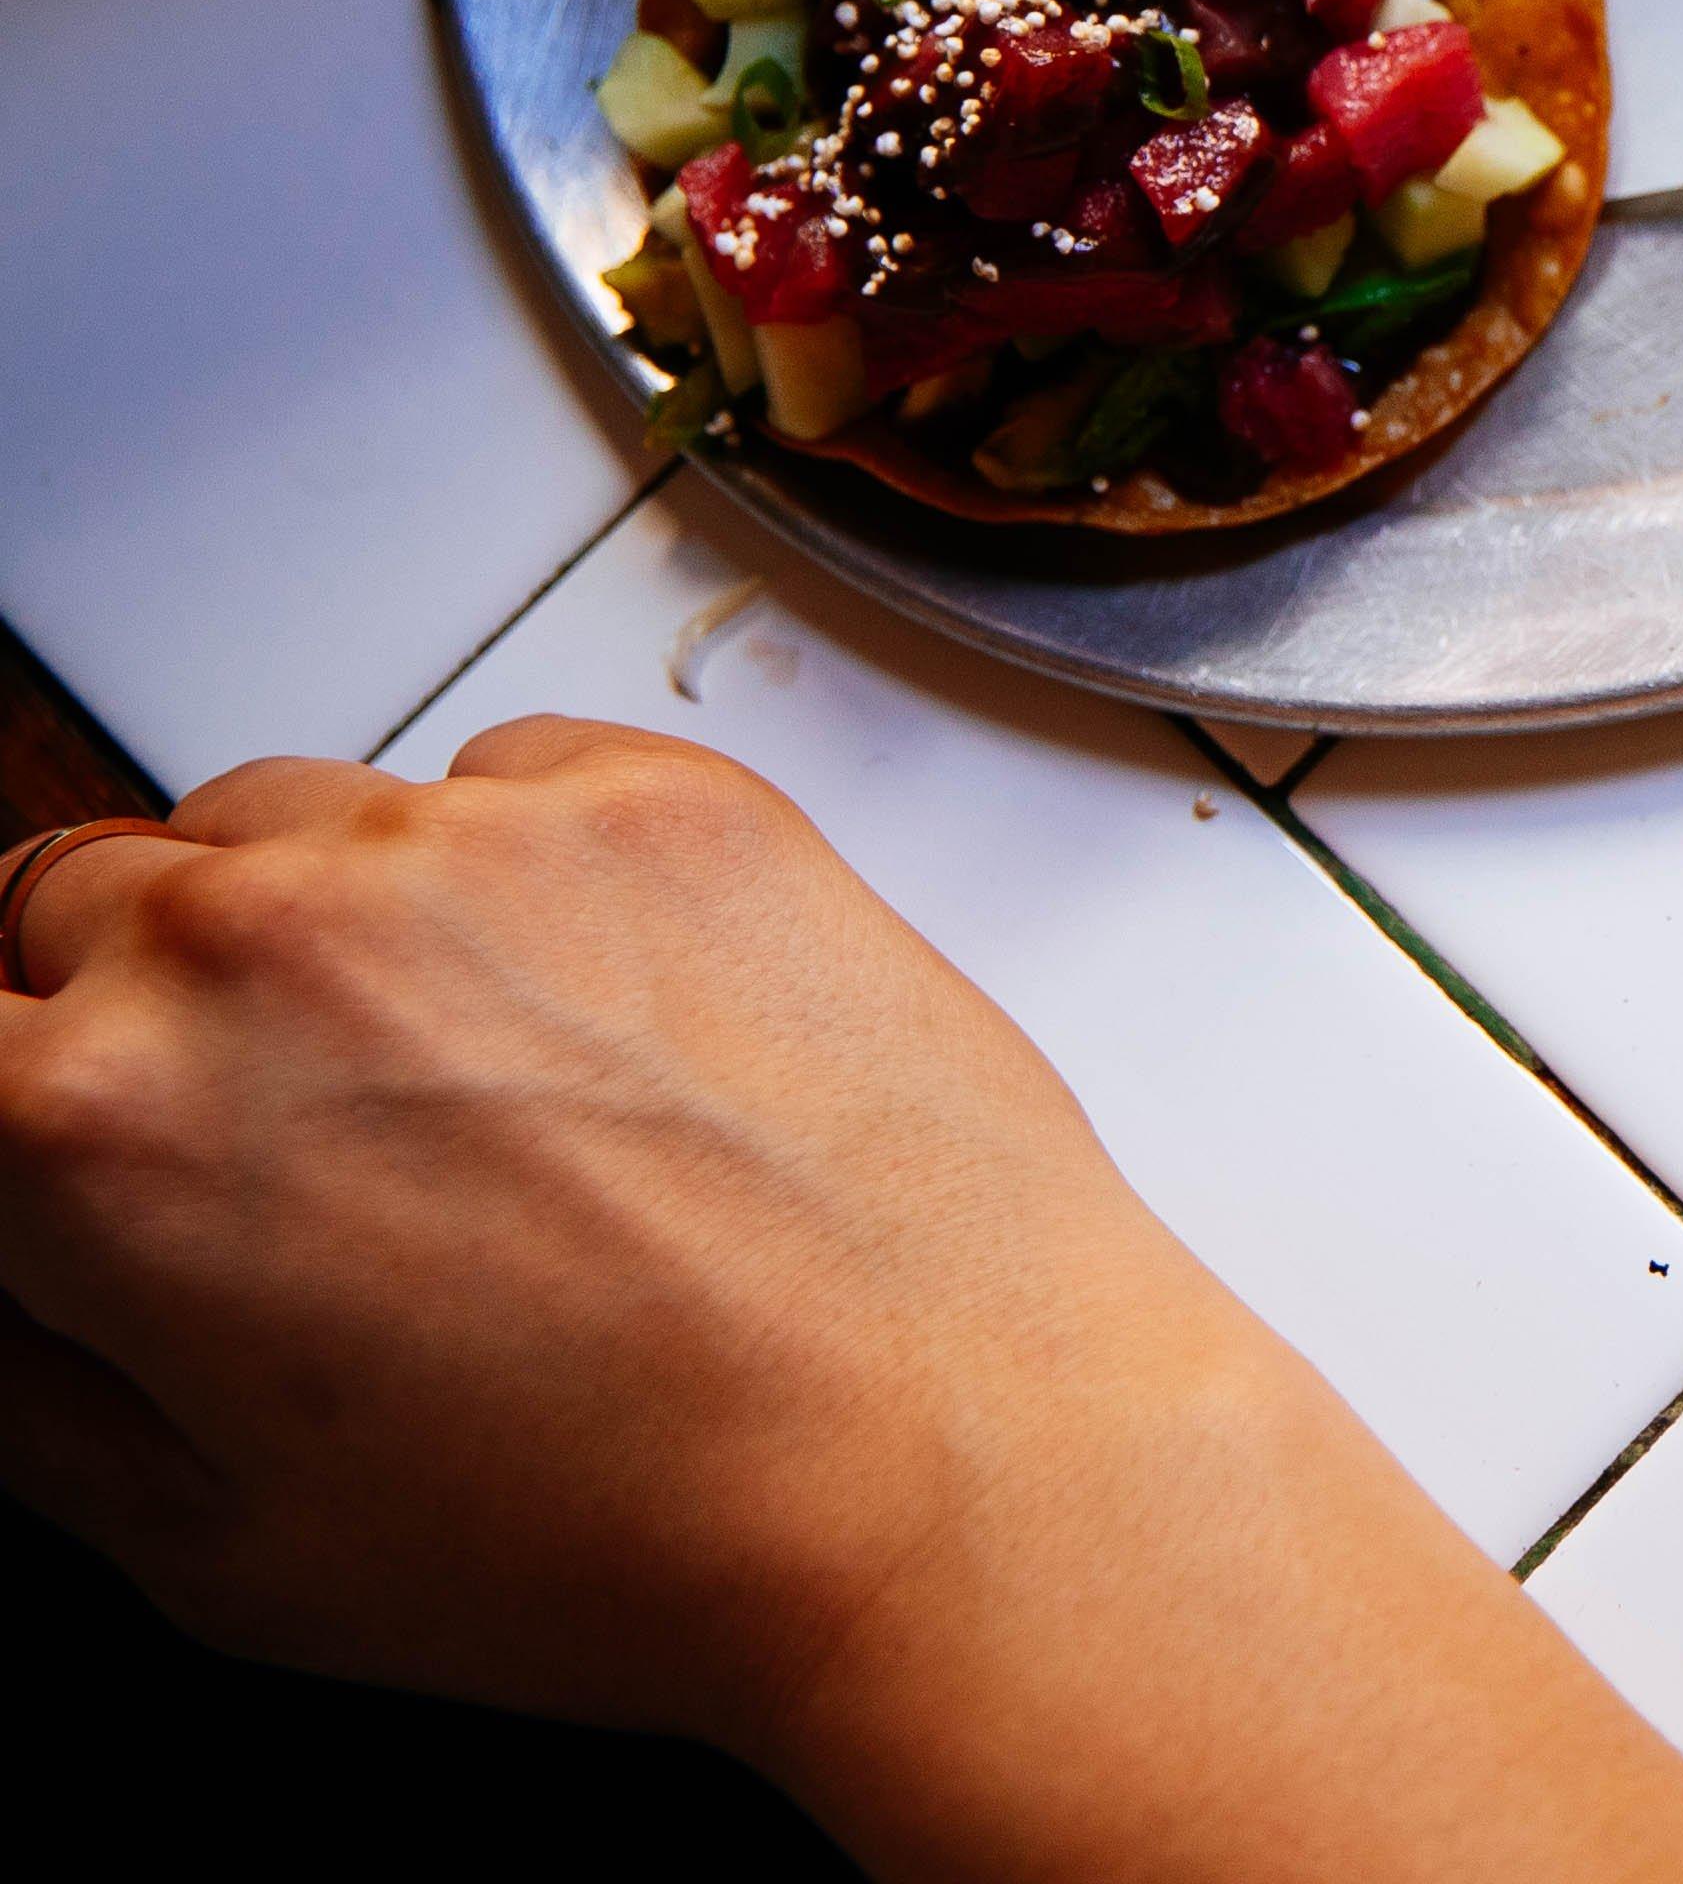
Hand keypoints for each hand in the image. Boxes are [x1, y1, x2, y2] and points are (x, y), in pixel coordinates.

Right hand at [0, 722, 1682, 1883]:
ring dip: (315, 926)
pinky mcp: (661, 793)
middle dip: (131, 1011)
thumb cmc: (626, 1520)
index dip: (6, 1103)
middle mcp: (260, 939)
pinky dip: (514, 873)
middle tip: (270, 1146)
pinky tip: (600, 1023)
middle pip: (79, 903)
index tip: (60, 1141)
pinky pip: (500, 780)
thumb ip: (34, 1384)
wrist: (949, 1453)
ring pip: (282, 820)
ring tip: (458, 1090)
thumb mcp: (218, 1540)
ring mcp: (472, 841)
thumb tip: (9, 1273)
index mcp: (92, 1125)